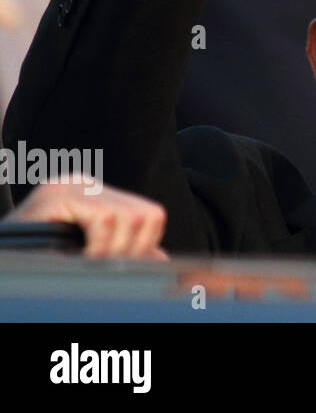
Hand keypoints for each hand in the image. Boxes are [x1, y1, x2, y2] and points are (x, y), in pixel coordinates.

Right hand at [6, 181, 167, 259]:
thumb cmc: (38, 257)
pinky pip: (102, 217)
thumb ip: (121, 249)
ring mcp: (71, 187)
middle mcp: (87, 186)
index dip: (146, 244)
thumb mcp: (86, 251)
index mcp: (98, 196)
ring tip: (92, 264)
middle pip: (144, 215)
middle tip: (108, 269)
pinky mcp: (57, 195)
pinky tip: (82, 258)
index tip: (127, 266)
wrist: (2, 253)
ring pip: (128, 216)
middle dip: (132, 250)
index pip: (149, 213)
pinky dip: (99, 245)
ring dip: (114, 250)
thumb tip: (160, 257)